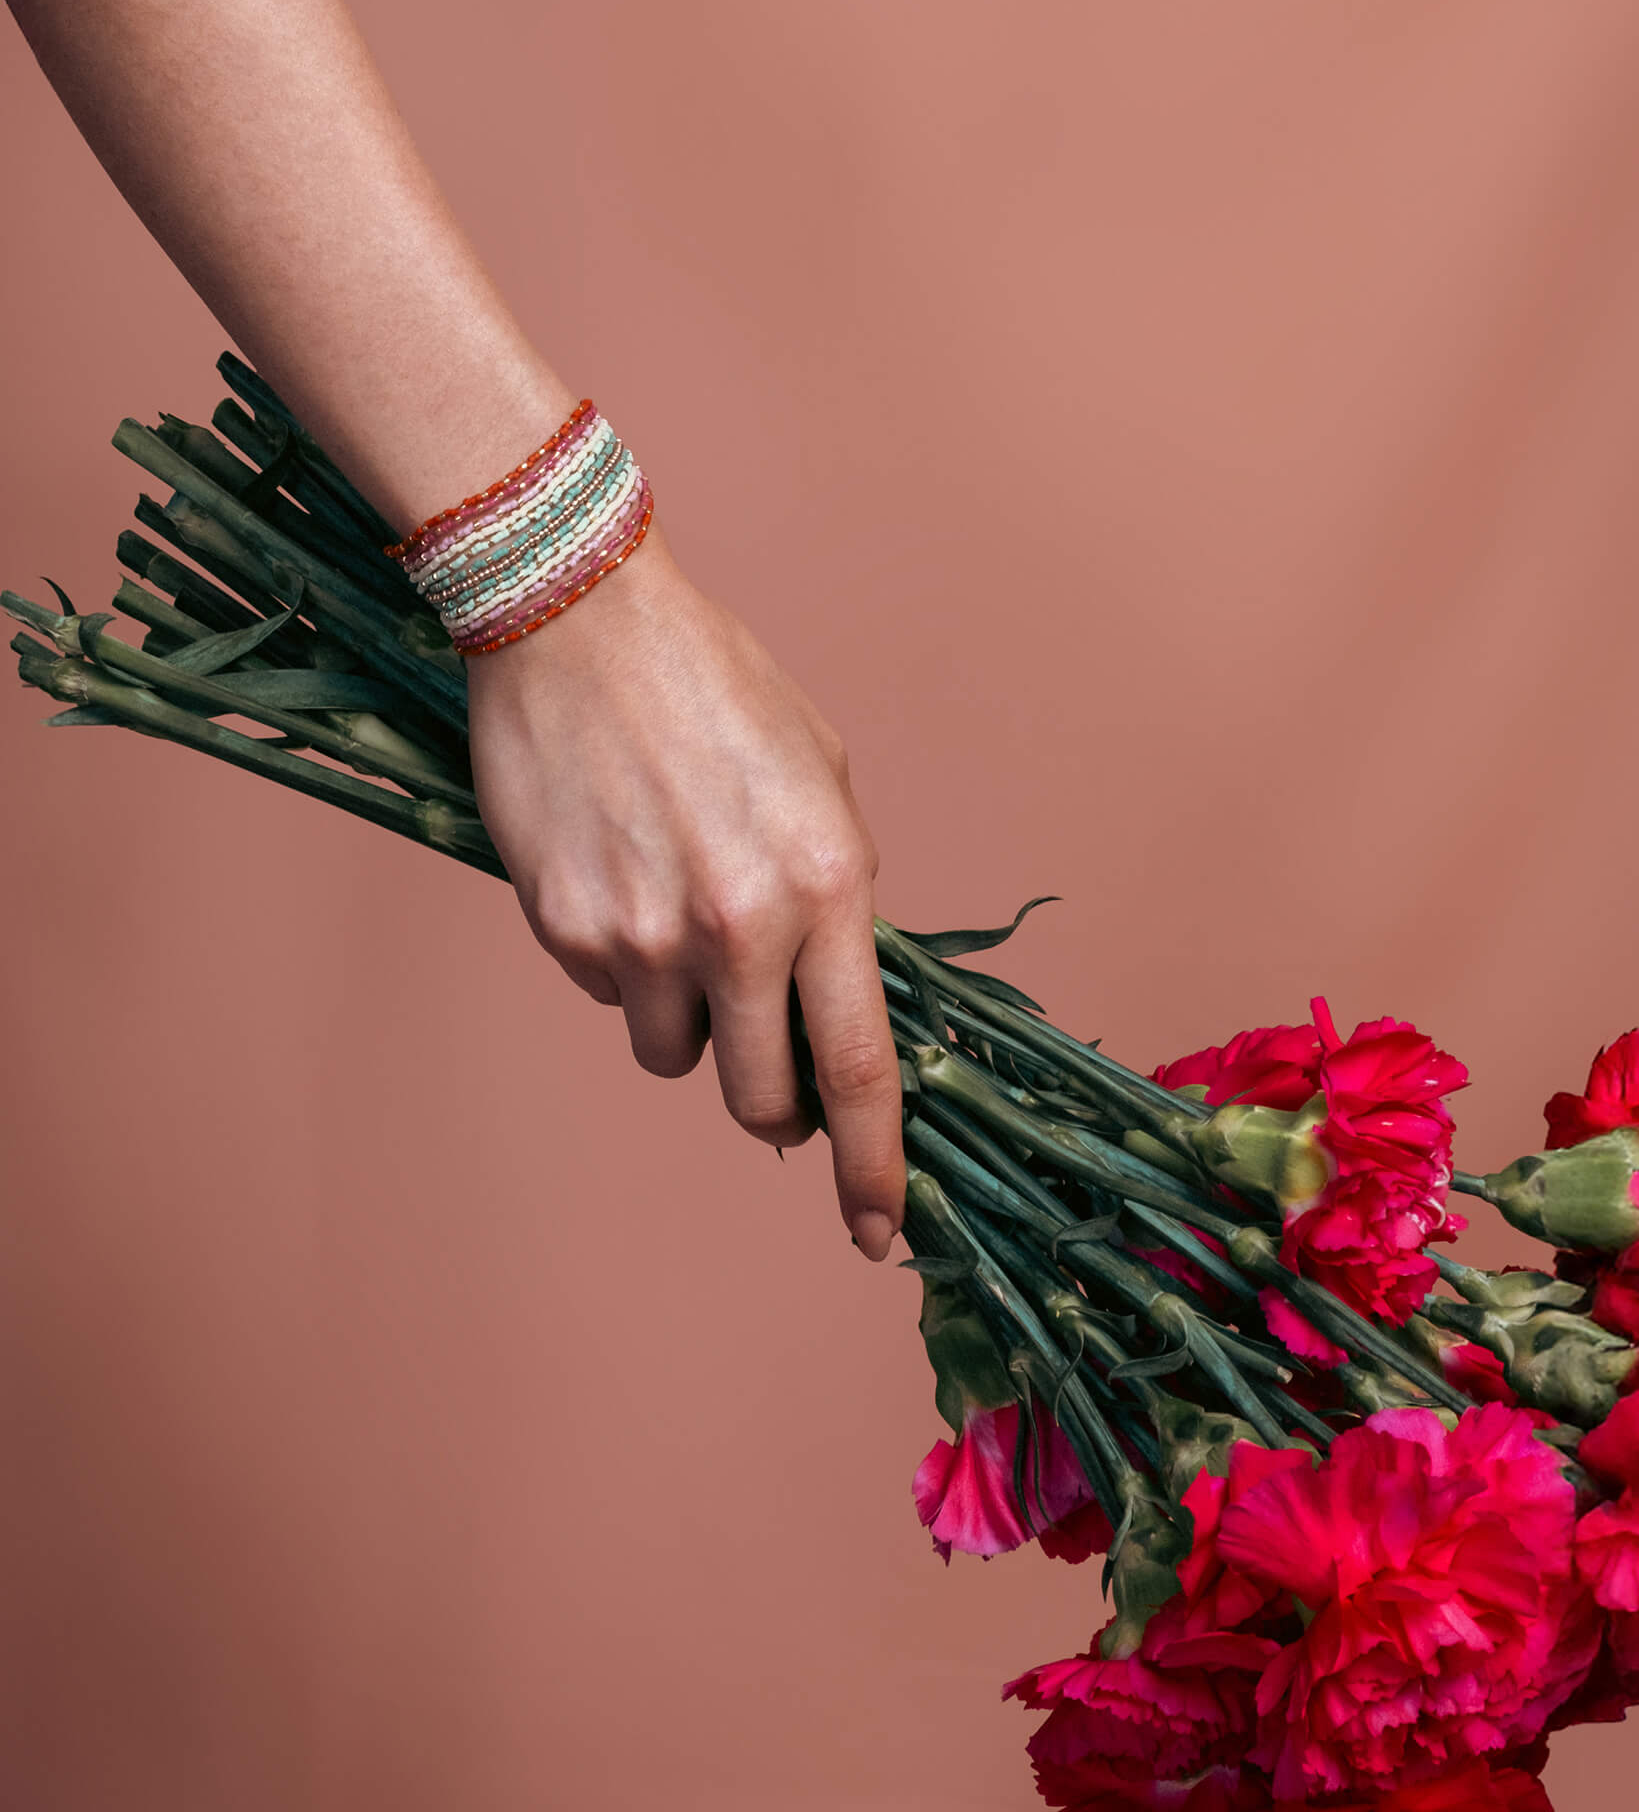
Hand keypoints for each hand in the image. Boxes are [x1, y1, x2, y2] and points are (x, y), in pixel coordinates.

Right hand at [464, 516, 905, 1258]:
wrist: (577, 619)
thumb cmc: (715, 687)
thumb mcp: (821, 778)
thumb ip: (839, 898)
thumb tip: (836, 998)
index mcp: (824, 885)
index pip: (860, 1067)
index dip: (874, 1166)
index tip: (881, 1232)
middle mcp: (735, 926)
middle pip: (762, 1098)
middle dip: (775, 1104)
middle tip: (768, 1057)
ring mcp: (640, 936)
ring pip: (673, 1052)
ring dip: (688, 1015)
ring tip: (676, 908)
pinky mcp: (566, 929)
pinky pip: (607, 994)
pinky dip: (622, 960)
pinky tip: (619, 870)